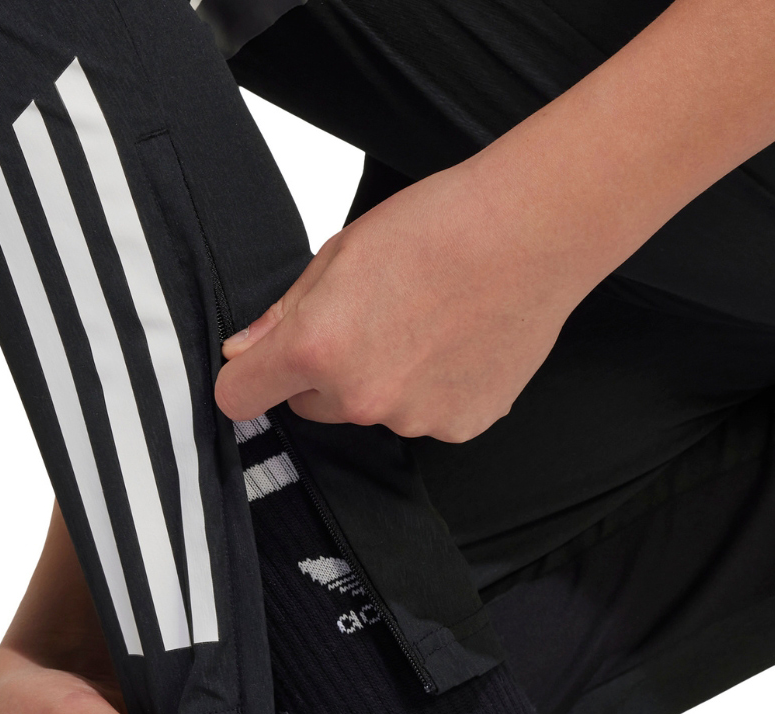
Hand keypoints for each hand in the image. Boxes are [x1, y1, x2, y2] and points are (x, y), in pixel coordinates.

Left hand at [214, 160, 585, 442]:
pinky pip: (423, 417)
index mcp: (316, 348)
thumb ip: (283, 314)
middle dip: (324, 373)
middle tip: (372, 318)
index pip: (238, 397)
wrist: (535, 231)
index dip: (244, 379)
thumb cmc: (441, 226)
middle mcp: (359, 396)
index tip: (257, 367)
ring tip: (426, 323)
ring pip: (369, 411)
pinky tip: (457, 343)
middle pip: (309, 405)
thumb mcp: (340, 253)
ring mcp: (411, 419)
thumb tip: (242, 351)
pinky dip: (432, 391)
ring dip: (383, 380)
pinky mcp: (459, 427)